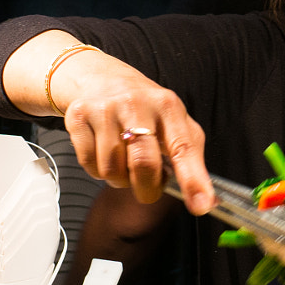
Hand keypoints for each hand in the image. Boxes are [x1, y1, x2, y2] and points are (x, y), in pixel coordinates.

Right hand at [53, 52, 213, 214]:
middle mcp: (137, 103)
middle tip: (148, 189)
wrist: (100, 78)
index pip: (183, 147)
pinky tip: (103, 151)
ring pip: (111, 170)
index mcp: (167, 106)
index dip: (193, 179)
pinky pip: (89, 164)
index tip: (200, 205)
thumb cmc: (143, 109)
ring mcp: (105, 109)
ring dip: (119, 178)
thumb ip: (190, 157)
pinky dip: (97, 169)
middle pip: (143, 164)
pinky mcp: (79, 116)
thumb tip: (206, 198)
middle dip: (147, 189)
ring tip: (123, 160)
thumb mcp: (173, 121)